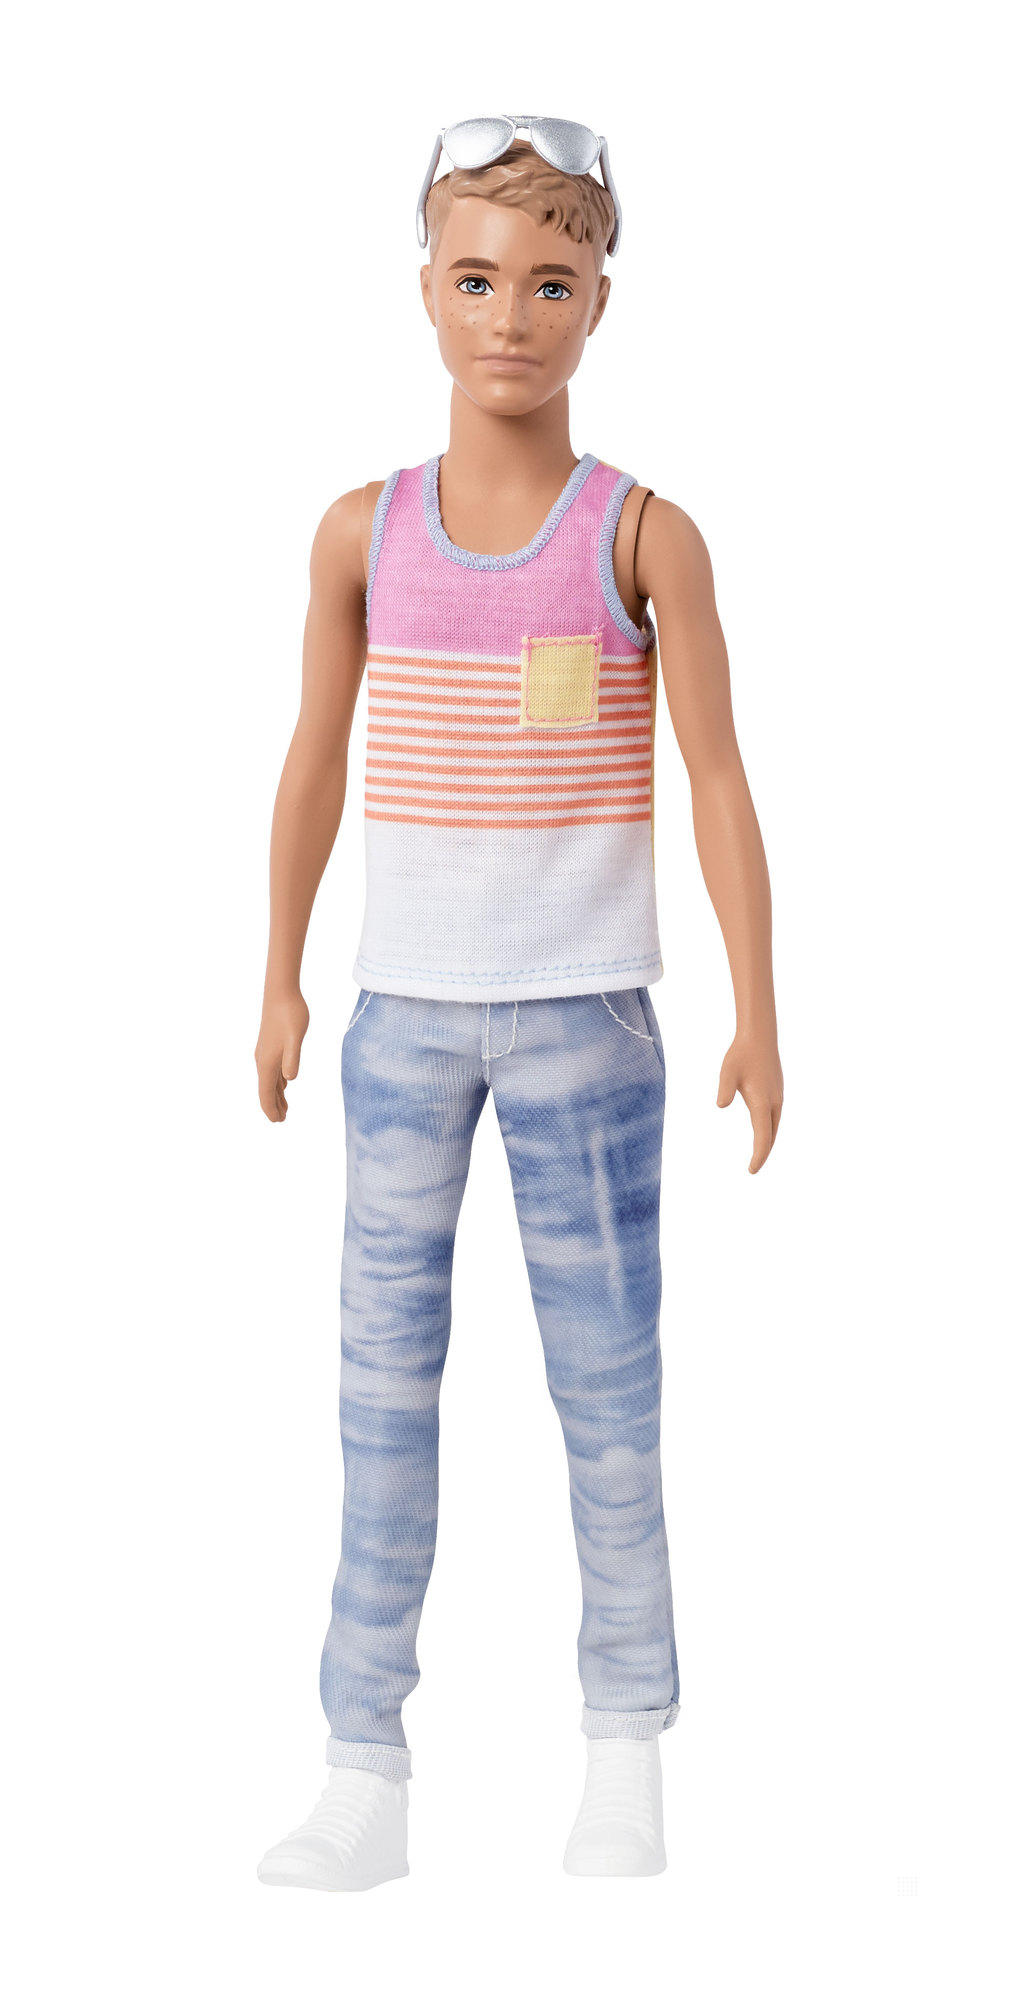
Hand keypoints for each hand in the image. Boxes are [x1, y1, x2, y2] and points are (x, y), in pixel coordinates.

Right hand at [255, 989, 309, 1122]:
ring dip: (275, 1095)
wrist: (281, 993)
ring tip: (284, 1107)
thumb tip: (289, 1080)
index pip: (265, 1093)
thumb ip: (292, 1059)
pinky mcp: (269, 1045)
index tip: (278, 1122)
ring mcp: (265, 1052)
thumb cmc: (290, 1014)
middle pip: (266, 1089)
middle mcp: (263, 1060)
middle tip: (282, 1120)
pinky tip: (283, 1083)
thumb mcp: (295, 1038)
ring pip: (269, 1079)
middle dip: (273, 1106)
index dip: (271, 1109)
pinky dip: (276, 1082)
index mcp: (268, 1062)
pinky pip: (271, 1069)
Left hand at [717, 1032, 783, 1172]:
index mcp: (762, 1103)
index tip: (752, 1170)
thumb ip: (725, 1089)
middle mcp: (774, 1103)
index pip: (763, 1137)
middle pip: (771, 1136)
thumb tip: (721, 1105)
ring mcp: (778, 1097)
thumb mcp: (728, 1072)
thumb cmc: (740, 1055)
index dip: (758, 1156)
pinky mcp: (777, 1091)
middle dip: (763, 1153)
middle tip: (753, 1168)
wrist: (759, 1037)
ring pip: (775, 1126)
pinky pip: (775, 1117)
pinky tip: (763, 1129)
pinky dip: (770, 1129)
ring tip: (759, 1154)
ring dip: (768, 1141)